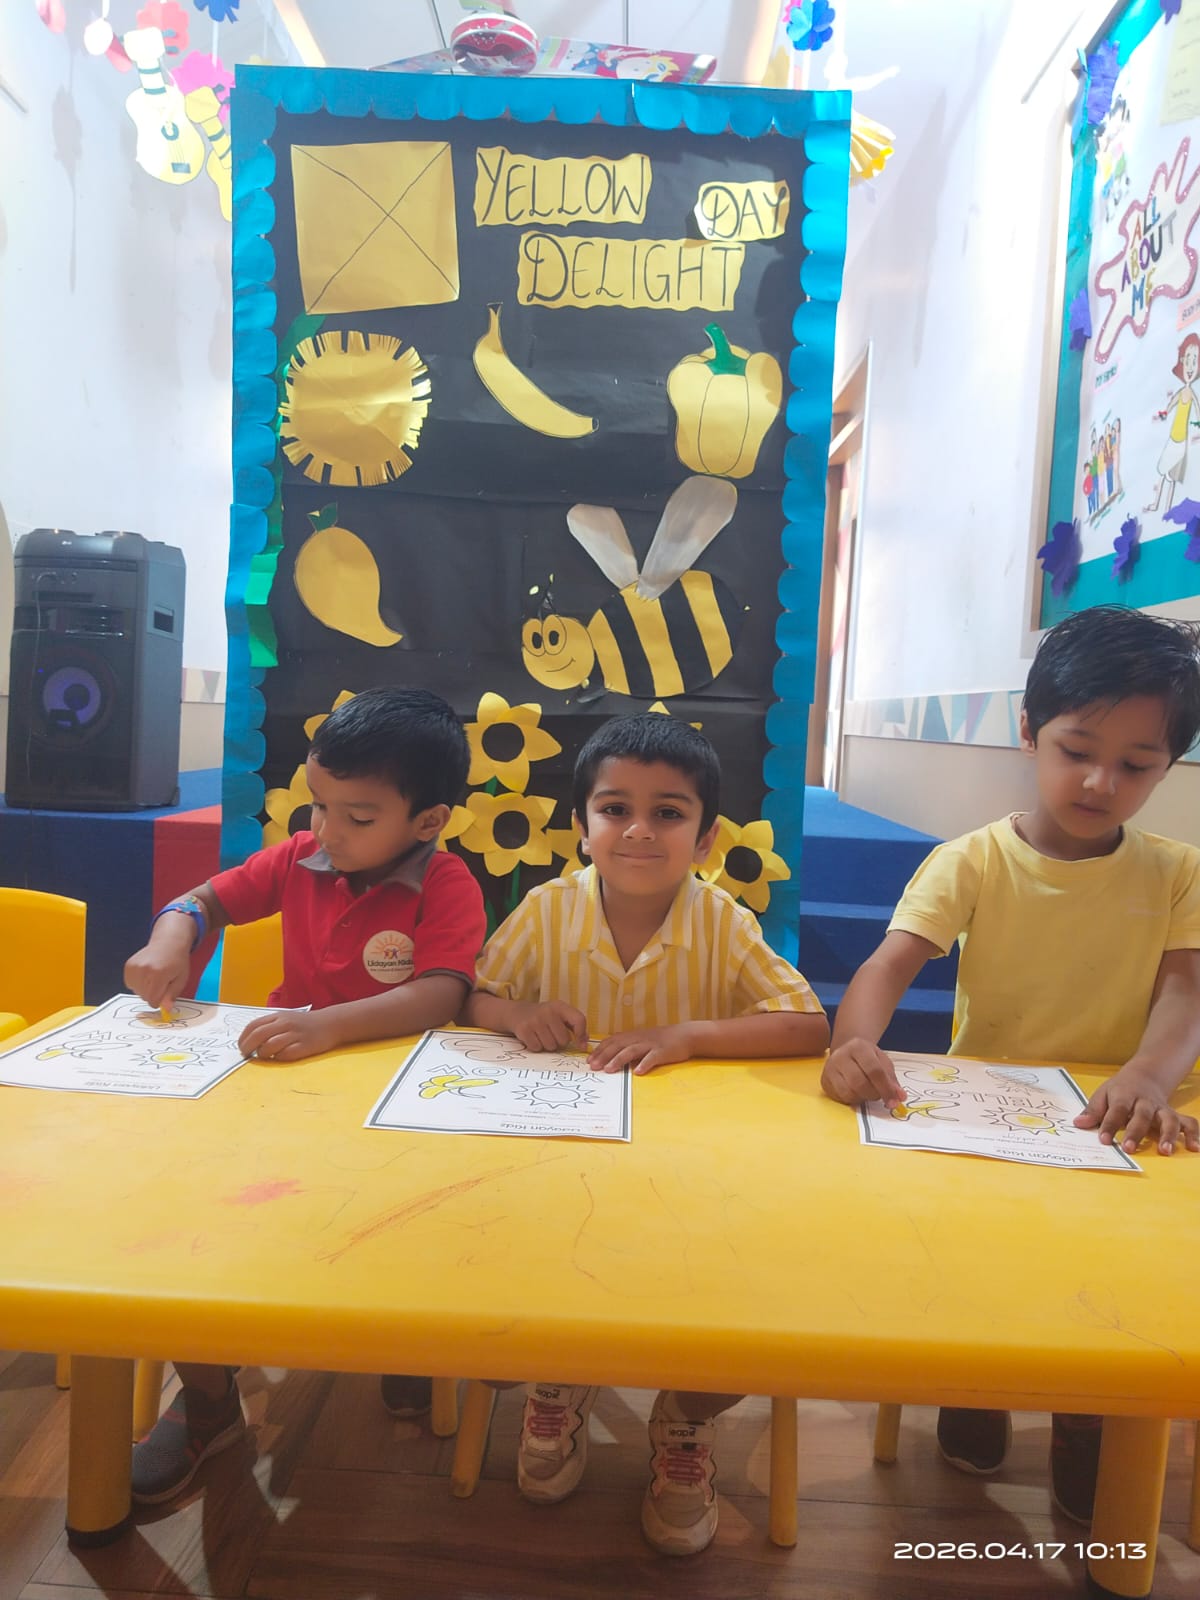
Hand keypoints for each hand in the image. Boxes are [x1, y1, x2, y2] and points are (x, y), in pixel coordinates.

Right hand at [124, 941, 191, 1011]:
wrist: (168, 942)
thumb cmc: (177, 961)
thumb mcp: (181, 979)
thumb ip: (172, 995)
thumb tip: (165, 1009)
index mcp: (159, 974)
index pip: (153, 1000)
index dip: (160, 1000)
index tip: (165, 993)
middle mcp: (144, 970)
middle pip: (144, 997)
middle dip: (153, 994)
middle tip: (161, 981)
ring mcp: (134, 967)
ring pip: (136, 991)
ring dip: (145, 989)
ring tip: (154, 976)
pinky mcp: (128, 965)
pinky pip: (130, 984)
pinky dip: (138, 983)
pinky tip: (146, 975)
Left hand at [238, 1010, 339, 1062]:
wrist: (331, 1023)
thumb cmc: (304, 1023)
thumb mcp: (285, 1018)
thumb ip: (269, 1026)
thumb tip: (250, 1040)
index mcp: (278, 1015)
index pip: (253, 1026)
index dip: (243, 1038)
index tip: (241, 1047)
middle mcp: (285, 1023)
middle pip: (258, 1035)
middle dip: (248, 1047)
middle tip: (246, 1055)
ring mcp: (294, 1034)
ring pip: (269, 1046)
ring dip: (263, 1054)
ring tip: (266, 1056)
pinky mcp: (303, 1046)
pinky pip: (284, 1054)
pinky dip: (278, 1058)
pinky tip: (280, 1057)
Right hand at [509, 1000, 587, 1051]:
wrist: (518, 1012)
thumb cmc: (544, 1016)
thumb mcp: (560, 1015)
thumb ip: (575, 1026)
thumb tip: (584, 1044)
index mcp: (560, 1006)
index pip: (579, 1020)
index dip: (582, 1035)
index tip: (581, 1045)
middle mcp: (548, 1012)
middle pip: (564, 1040)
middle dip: (559, 1042)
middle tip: (552, 1035)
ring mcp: (535, 1020)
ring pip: (551, 1046)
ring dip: (548, 1045)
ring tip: (543, 1036)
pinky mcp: (524, 1030)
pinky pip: (537, 1048)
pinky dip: (537, 1046)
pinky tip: (534, 1037)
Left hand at [587, 1023, 695, 1075]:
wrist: (685, 1035)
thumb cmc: (661, 1040)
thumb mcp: (642, 1039)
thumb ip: (628, 1046)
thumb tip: (611, 1056)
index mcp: (633, 1036)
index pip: (612, 1041)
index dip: (600, 1050)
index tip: (589, 1060)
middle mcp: (639, 1038)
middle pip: (618, 1046)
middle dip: (604, 1056)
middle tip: (593, 1066)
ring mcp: (651, 1045)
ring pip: (631, 1051)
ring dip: (618, 1060)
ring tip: (608, 1069)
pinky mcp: (662, 1052)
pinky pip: (652, 1058)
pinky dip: (644, 1064)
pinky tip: (638, 1072)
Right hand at [821, 1038, 903, 1107]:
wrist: (846, 1049)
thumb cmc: (868, 1057)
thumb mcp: (883, 1062)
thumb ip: (892, 1080)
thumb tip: (900, 1097)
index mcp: (858, 1047)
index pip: (874, 1070)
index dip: (886, 1089)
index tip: (894, 1101)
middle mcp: (840, 1055)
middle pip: (859, 1083)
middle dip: (873, 1094)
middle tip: (879, 1095)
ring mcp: (829, 1068)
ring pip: (848, 1092)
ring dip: (862, 1098)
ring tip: (867, 1092)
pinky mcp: (824, 1081)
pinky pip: (840, 1097)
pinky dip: (852, 1100)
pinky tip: (856, 1092)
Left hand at [1074, 1062, 1199, 1154]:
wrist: (1145, 1075)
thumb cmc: (1120, 1089)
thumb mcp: (1103, 1094)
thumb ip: (1093, 1110)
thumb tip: (1078, 1124)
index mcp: (1124, 1095)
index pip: (1116, 1110)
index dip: (1110, 1125)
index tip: (1104, 1140)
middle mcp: (1145, 1102)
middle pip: (1142, 1115)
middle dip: (1136, 1132)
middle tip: (1130, 1149)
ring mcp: (1161, 1109)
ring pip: (1168, 1119)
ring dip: (1168, 1135)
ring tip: (1165, 1151)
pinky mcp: (1174, 1114)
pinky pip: (1188, 1123)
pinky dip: (1194, 1134)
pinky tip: (1195, 1148)